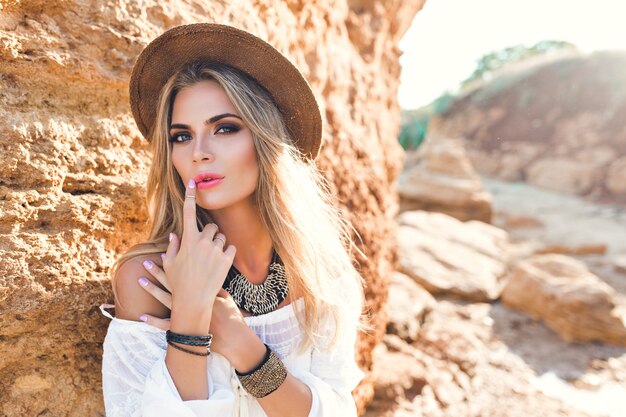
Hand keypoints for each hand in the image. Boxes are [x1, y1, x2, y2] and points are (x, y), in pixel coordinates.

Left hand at [137, 273, 252, 360]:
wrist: (231, 335)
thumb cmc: (231, 316)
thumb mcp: (225, 297)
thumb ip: (217, 286)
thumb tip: (213, 273)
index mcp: (201, 290)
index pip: (183, 274)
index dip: (174, 264)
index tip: (163, 254)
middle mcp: (190, 299)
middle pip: (171, 283)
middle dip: (158, 272)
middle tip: (146, 262)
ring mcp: (184, 313)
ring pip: (164, 299)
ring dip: (152, 289)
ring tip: (140, 280)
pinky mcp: (182, 328)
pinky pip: (164, 324)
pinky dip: (153, 321)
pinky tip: (142, 316)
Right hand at [163, 179, 235, 323]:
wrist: (194, 301)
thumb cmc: (178, 284)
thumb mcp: (170, 264)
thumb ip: (172, 247)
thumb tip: (176, 235)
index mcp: (187, 240)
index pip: (188, 212)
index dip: (190, 196)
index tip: (192, 183)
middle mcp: (202, 242)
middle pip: (210, 226)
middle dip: (209, 234)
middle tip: (204, 249)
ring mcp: (215, 249)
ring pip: (221, 237)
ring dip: (217, 244)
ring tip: (210, 261)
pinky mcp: (227, 259)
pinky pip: (230, 247)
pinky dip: (226, 253)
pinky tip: (220, 264)